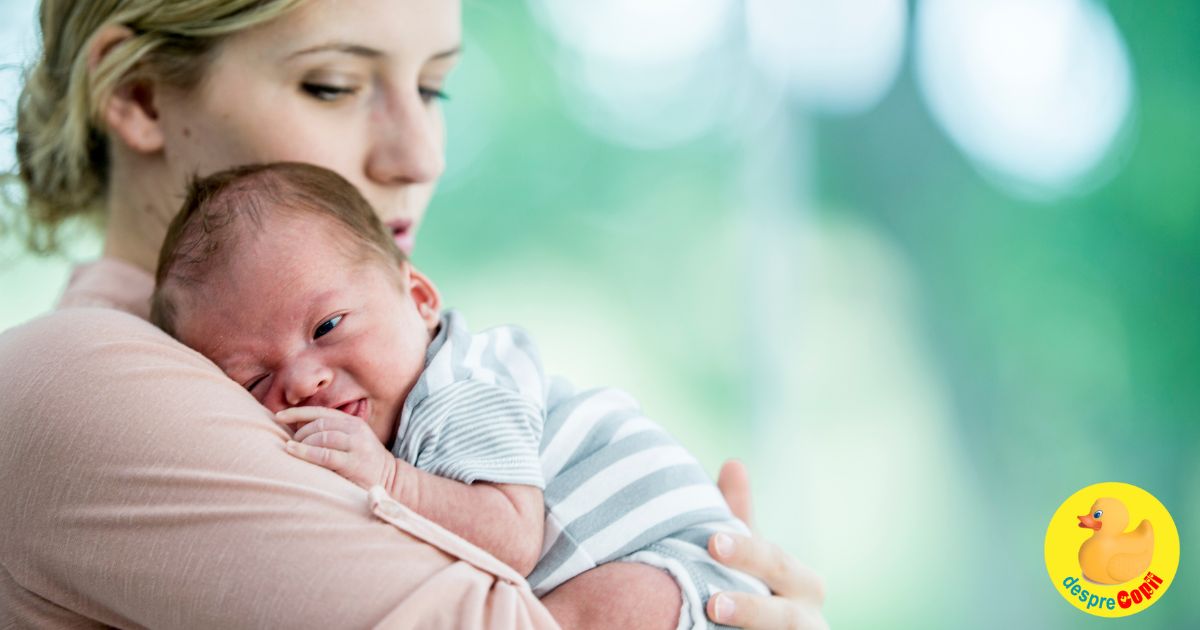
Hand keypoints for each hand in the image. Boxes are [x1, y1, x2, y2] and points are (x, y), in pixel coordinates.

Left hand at [276, 406, 398, 493]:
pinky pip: (325, 454)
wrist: (390, 481)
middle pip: (319, 423)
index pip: (321, 412)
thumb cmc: (362, 464)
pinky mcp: (354, 462)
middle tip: (290, 444)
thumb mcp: (350, 442)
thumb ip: (330, 433)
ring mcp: (357, 445)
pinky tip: (293, 451)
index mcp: (353, 422)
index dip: (297, 412)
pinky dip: (306, 452)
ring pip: (321, 436)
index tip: (278, 416)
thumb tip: (295, 428)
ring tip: (292, 450)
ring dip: (302, 442)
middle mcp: (356, 430)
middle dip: (300, 432)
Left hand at [708, 460, 827, 629]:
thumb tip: (734, 463)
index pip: (775, 563)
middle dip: (750, 608)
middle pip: (784, 615)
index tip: (712, 542)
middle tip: (712, 602)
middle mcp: (808, 619)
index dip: (746, 552)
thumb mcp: (753, 560)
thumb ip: (742, 518)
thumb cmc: (763, 593)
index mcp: (800, 583)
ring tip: (716, 616)